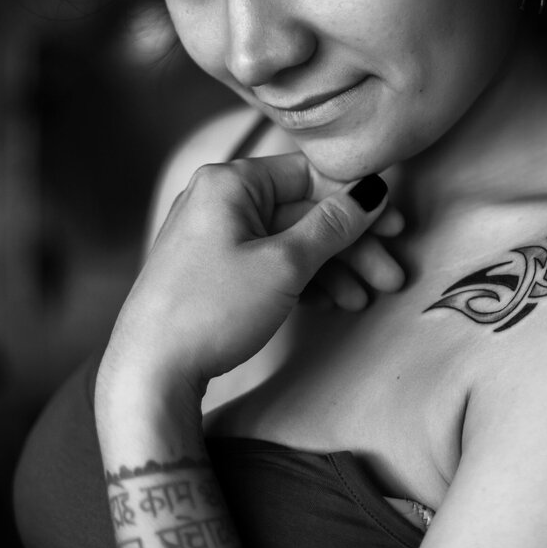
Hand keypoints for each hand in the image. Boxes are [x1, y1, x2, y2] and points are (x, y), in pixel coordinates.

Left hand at [103, 152, 392, 394]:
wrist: (151, 372)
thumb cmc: (213, 309)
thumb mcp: (284, 264)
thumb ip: (333, 225)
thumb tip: (372, 192)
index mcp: (230, 183)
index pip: (310, 175)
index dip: (356, 201)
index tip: (394, 227)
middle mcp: (220, 200)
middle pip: (305, 213)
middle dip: (352, 246)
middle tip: (391, 276)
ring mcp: (216, 237)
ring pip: (292, 243)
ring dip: (334, 269)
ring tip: (364, 300)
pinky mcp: (216, 271)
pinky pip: (272, 264)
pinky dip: (304, 281)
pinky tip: (332, 303)